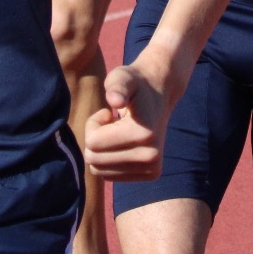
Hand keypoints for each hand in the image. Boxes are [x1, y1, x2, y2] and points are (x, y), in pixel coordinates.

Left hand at [84, 61, 170, 180]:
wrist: (160, 94)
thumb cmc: (135, 85)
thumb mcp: (122, 77)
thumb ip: (117, 86)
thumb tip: (116, 101)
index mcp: (144, 134)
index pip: (92, 143)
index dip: (93, 124)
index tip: (107, 112)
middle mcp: (151, 157)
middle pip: (94, 160)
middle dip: (94, 139)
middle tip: (110, 122)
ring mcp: (152, 168)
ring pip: (99, 171)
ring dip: (101, 151)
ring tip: (116, 132)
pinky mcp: (151, 174)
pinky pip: (110, 176)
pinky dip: (109, 160)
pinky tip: (122, 143)